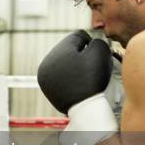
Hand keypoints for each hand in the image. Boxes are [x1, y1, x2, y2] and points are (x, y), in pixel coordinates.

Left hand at [37, 30, 117, 144]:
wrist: (84, 108)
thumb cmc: (93, 79)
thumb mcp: (100, 53)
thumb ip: (97, 42)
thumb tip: (90, 42)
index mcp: (58, 51)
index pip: (77, 36)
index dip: (91, 42)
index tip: (97, 53)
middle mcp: (47, 61)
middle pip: (67, 48)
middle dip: (80, 53)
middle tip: (91, 64)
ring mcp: (44, 74)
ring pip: (61, 61)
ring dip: (72, 63)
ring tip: (83, 73)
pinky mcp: (46, 86)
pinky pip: (58, 73)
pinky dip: (67, 75)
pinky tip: (76, 81)